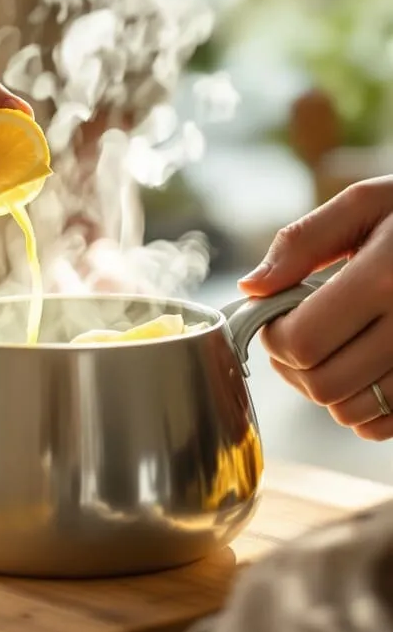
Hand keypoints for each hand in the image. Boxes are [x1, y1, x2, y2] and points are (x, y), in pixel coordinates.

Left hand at [238, 175, 392, 439]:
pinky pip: (384, 428)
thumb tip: (252, 288)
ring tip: (331, 351)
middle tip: (298, 336)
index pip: (302, 341)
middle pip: (322, 383)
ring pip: (351, 412)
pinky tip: (363, 371)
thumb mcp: (367, 204)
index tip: (277, 317)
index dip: (275, 335)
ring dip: (325, 389)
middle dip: (293, 365)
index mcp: (387, 279)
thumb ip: (303, 242)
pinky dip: (363, 410)